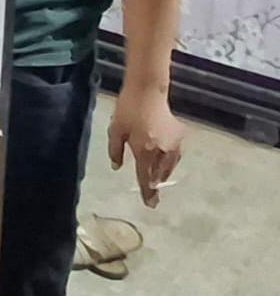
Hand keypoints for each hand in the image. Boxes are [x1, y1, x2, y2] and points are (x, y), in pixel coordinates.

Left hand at [108, 85, 183, 208]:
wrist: (148, 91)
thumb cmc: (127, 110)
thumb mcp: (115, 131)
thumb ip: (115, 151)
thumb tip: (117, 167)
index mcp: (144, 150)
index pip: (145, 177)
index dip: (147, 192)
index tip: (150, 205)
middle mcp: (161, 150)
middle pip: (158, 174)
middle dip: (154, 186)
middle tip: (152, 197)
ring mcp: (173, 143)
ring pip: (169, 167)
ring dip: (162, 175)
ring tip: (156, 181)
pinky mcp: (179, 135)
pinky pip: (175, 156)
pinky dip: (169, 162)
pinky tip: (163, 163)